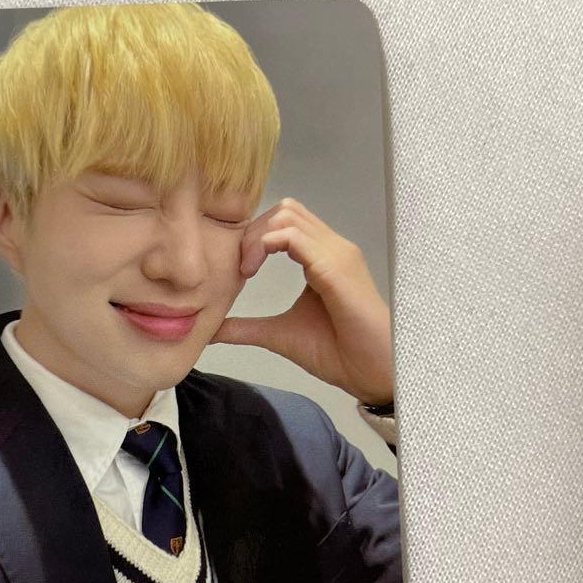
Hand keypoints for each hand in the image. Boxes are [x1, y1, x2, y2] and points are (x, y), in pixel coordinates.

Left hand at [210, 197, 393, 404]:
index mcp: (321, 257)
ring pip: (286, 215)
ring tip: (245, 269)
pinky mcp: (335, 266)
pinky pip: (294, 236)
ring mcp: (336, 253)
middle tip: (239, 267)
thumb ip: (246, 328)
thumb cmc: (338, 352)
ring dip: (256, 236)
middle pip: (284, 210)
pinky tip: (253, 270)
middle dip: (253, 231)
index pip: (284, 222)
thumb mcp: (278, 335)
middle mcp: (331, 248)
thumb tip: (213, 329)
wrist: (369, 373)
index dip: (255, 237)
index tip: (238, 270)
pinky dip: (266, 244)